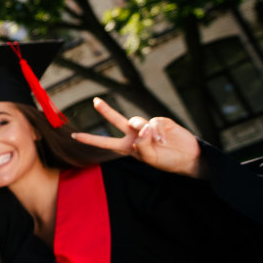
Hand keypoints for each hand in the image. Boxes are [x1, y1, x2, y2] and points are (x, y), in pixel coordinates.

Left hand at [73, 98, 203, 177]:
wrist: (187, 157)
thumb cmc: (167, 161)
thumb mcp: (150, 158)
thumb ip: (142, 145)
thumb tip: (142, 129)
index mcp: (128, 147)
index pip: (105, 143)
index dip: (91, 139)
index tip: (74, 136)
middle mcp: (135, 135)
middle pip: (116, 120)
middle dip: (106, 110)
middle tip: (95, 101)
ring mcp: (147, 127)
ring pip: (137, 121)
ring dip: (144, 131)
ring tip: (156, 141)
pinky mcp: (160, 121)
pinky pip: (153, 121)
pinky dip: (157, 131)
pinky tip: (164, 139)